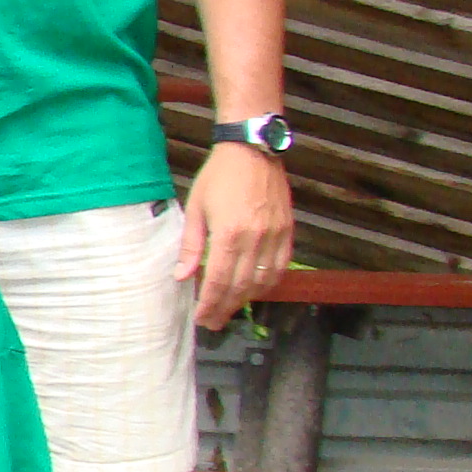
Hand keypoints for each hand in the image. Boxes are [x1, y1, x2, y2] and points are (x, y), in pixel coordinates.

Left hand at [179, 141, 293, 329]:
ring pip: (264, 280)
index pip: (220, 281)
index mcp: (229, 234)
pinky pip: (281, 267)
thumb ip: (191, 245)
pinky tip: (255, 291)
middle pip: (242, 286)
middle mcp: (256, 239)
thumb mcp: (196, 208)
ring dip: (247, 300)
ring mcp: (276, 235)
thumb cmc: (219, 176)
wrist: (253, 149)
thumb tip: (182, 276)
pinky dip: (269, 283)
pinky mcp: (289, 230)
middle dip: (226, 308)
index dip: (210, 304)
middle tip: (213, 322)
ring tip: (230, 309)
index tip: (202, 318)